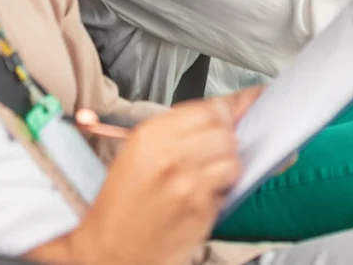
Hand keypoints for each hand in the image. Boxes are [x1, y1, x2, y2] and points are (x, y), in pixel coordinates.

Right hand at [65, 87, 262, 264]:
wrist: (110, 246)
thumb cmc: (122, 201)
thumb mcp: (138, 151)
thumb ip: (178, 128)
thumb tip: (223, 110)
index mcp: (150, 136)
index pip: (210, 108)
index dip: (228, 108)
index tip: (241, 105)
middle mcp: (169, 157)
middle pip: (225, 131)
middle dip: (227, 136)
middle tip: (216, 147)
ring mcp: (187, 185)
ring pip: (233, 159)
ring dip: (228, 163)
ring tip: (209, 172)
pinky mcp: (200, 211)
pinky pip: (229, 189)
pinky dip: (224, 189)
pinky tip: (205, 193)